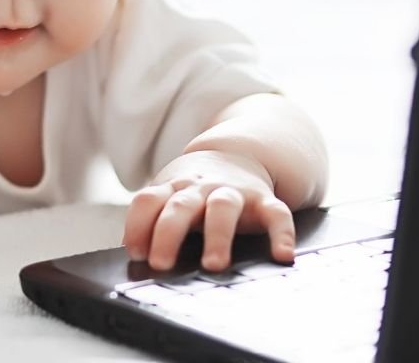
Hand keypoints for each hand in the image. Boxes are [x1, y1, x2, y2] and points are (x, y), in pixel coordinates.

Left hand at [122, 150, 295, 272]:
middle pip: (180, 207)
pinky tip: (283, 255)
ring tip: (214, 265)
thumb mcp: (170, 195)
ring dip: (217, 235)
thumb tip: (135, 255)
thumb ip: (153, 220)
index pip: (148, 201)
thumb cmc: (195, 190)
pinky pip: (276, 213)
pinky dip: (281, 233)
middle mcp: (200, 188)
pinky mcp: (263, 200)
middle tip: (161, 264)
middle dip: (168, 233)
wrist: (237, 153)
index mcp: (173, 188)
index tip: (136, 252)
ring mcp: (233, 192)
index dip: (138, 225)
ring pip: (223, 208)